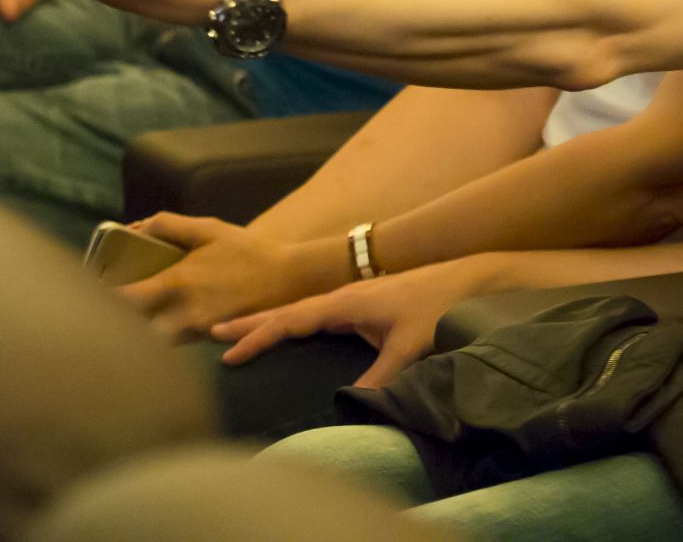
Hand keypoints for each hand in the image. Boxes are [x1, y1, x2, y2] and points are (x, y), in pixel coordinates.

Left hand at [115, 212, 330, 338]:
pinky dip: (162, 341)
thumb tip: (136, 227)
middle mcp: (182, 312)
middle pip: (133, 331)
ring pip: (153, 344)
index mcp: (177, 282)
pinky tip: (157, 334)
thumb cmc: (246, 251)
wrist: (288, 278)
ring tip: (124, 328)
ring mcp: (197, 331)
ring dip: (138, 336)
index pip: (125, 300)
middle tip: (100, 318)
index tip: (88, 297)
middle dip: (114, 327)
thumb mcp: (208, 229)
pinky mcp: (210, 341)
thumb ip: (169, 225)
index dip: (101, 301)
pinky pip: (176, 345)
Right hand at [216, 255, 502, 386]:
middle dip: (250, 322)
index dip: (258, 335)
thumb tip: (349, 403)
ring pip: (301, 312)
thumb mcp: (410, 345)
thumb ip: (380, 375)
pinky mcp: (366, 307)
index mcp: (346, 301)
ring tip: (240, 333)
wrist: (471, 279)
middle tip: (210, 331)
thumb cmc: (439, 307)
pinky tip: (291, 333)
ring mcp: (354, 300)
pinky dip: (294, 323)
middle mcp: (344, 297)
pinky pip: (318, 316)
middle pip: (287, 310)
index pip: (291, 319)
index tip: (227, 350)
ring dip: (270, 321)